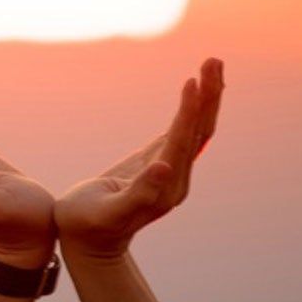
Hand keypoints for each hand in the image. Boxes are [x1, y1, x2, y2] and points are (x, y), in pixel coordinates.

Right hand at [54, 57, 224, 260]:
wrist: (89, 242)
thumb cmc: (88, 225)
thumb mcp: (109, 211)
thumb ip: (138, 193)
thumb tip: (164, 166)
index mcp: (165, 188)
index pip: (183, 141)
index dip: (189, 111)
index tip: (192, 81)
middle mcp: (176, 178)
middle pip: (200, 130)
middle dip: (209, 95)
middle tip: (213, 60)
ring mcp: (172, 171)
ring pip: (197, 128)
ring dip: (207, 96)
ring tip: (212, 63)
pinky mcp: (161, 163)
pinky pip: (185, 131)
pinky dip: (194, 108)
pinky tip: (197, 89)